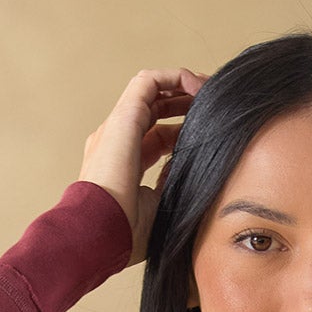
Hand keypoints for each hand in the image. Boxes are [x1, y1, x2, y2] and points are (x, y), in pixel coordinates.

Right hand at [78, 66, 208, 265]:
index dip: (183, 133)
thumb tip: (188, 171)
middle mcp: (117, 141)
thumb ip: (170, 185)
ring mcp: (118, 127)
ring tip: (209, 90)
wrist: (99, 231)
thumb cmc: (125, 233)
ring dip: (182, 87)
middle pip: (154, 111)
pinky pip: (149, 82)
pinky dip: (174, 78)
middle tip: (212, 106)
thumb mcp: (158, 208)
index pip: (156, 138)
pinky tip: (197, 85)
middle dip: (184, 104)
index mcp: (124, 164)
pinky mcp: (124, 116)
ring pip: (151, 91)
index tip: (208, 134)